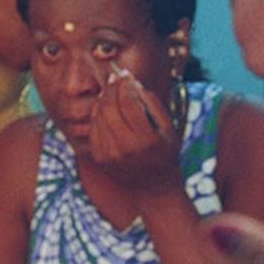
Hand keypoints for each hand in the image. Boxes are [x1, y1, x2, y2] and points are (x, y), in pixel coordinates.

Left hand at [88, 66, 178, 190]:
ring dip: (103, 100)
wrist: (153, 189)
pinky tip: (105, 109)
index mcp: (147, 140)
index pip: (128, 103)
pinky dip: (97, 115)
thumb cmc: (165, 155)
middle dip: (111, 89)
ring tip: (110, 92)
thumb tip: (133, 82)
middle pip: (110, 108)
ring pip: (99, 116)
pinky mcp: (100, 158)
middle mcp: (126, 148)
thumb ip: (153, 104)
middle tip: (114, 78)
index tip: (125, 74)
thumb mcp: (169, 129)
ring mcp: (110, 155)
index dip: (124, 84)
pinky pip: (94, 129)